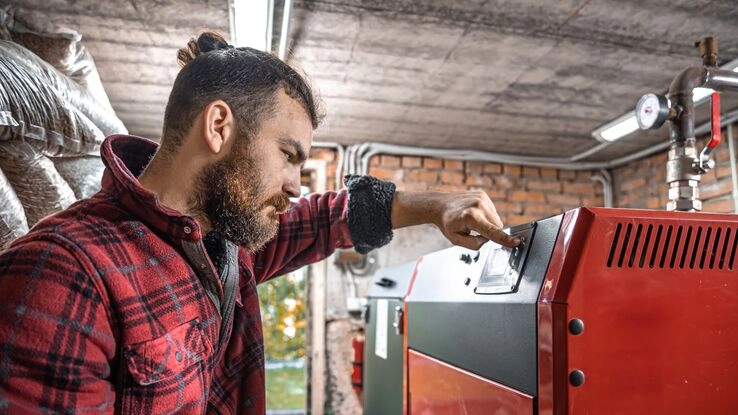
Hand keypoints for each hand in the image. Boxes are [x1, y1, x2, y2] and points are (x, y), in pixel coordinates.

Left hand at [391, 190, 520, 249]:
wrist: (439, 205)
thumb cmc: (447, 223)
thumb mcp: (456, 240)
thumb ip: (474, 244)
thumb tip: (487, 239)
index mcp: (470, 217)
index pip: (491, 232)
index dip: (505, 239)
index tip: (516, 242)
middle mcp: (478, 205)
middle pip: (497, 226)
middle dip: (490, 232)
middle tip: (474, 230)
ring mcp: (482, 198)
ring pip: (496, 219)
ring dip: (488, 223)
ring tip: (472, 221)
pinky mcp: (483, 194)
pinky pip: (492, 211)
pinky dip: (486, 216)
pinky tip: (474, 214)